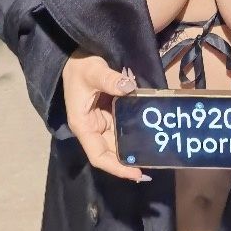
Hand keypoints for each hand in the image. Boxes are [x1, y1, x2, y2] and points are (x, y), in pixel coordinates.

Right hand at [63, 51, 150, 182]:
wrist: (76, 57)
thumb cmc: (80, 67)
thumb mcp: (94, 71)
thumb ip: (110, 80)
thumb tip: (129, 88)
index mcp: (84, 126)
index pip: (98, 156)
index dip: (116, 167)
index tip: (136, 173)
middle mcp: (92, 128)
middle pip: (110, 152)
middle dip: (128, 161)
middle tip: (153, 163)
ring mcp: (102, 122)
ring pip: (118, 142)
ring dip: (133, 148)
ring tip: (154, 152)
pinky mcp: (109, 113)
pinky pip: (122, 128)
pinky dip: (134, 132)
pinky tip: (149, 132)